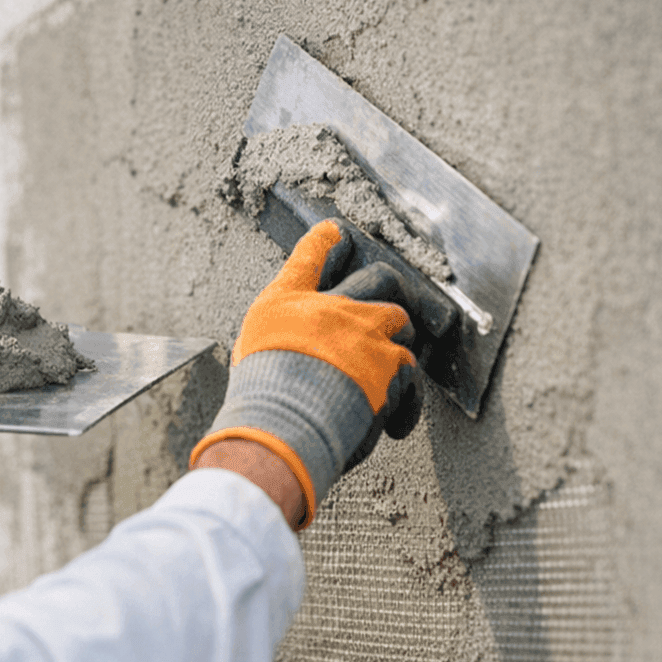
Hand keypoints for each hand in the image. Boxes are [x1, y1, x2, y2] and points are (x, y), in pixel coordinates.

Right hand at [190, 219, 446, 527]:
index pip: (310, 253)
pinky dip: (408, 400)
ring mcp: (364, 332)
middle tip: (389, 306)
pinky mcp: (390, 365)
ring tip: (394, 361)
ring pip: (401, 319)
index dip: (327, 239)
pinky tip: (396, 420)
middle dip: (389, 288)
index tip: (337, 233)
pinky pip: (412, 373)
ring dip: (401, 339)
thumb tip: (292, 351)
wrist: (279, 428)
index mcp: (286, 302)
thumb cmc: (257, 399)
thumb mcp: (249, 355)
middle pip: (378, 276)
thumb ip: (278, 340)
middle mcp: (329, 307)